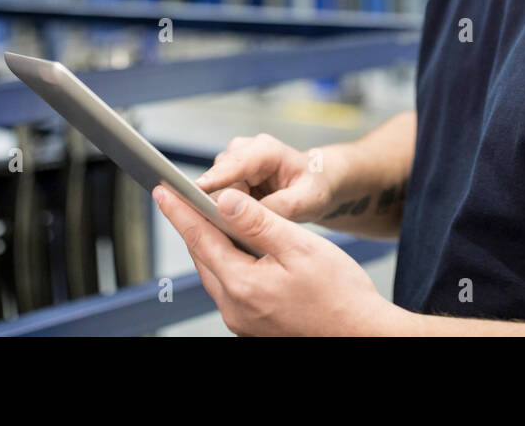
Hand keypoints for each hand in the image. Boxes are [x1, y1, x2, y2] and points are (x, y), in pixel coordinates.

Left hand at [153, 184, 402, 335]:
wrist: (360, 333)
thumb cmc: (339, 294)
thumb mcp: (299, 247)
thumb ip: (258, 222)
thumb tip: (224, 200)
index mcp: (242, 285)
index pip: (200, 238)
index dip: (180, 210)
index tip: (163, 191)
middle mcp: (235, 307)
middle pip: (203, 256)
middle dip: (192, 224)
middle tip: (179, 197)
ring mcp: (242, 319)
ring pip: (215, 271)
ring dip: (210, 243)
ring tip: (207, 216)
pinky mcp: (252, 323)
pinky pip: (230, 286)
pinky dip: (227, 261)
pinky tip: (236, 247)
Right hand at [194, 133, 343, 223]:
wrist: (314, 184)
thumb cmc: (313, 187)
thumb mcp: (306, 200)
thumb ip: (279, 207)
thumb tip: (250, 218)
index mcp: (264, 150)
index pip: (233, 165)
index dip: (212, 180)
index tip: (194, 193)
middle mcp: (241, 152)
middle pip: (217, 183)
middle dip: (220, 209)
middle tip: (231, 237)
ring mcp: (231, 166)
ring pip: (214, 194)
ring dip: (223, 215)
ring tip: (242, 235)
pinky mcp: (226, 180)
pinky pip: (217, 201)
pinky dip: (225, 216)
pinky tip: (239, 230)